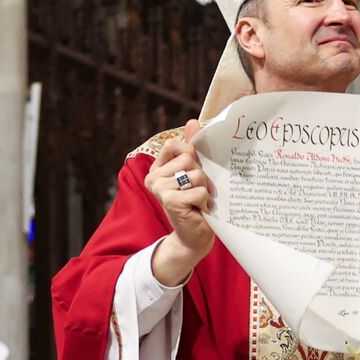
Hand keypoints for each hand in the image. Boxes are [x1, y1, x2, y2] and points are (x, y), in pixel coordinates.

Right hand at [146, 120, 214, 285]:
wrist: (193, 237)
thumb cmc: (196, 204)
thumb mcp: (194, 173)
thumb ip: (192, 148)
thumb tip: (192, 122)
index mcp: (157, 168)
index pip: (174, 144)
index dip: (191, 153)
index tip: (194, 170)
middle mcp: (154, 177)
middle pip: (189, 158)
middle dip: (202, 174)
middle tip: (198, 191)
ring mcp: (159, 189)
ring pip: (196, 174)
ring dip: (205, 189)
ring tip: (199, 202)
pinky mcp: (170, 201)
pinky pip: (198, 191)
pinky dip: (205, 201)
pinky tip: (199, 211)